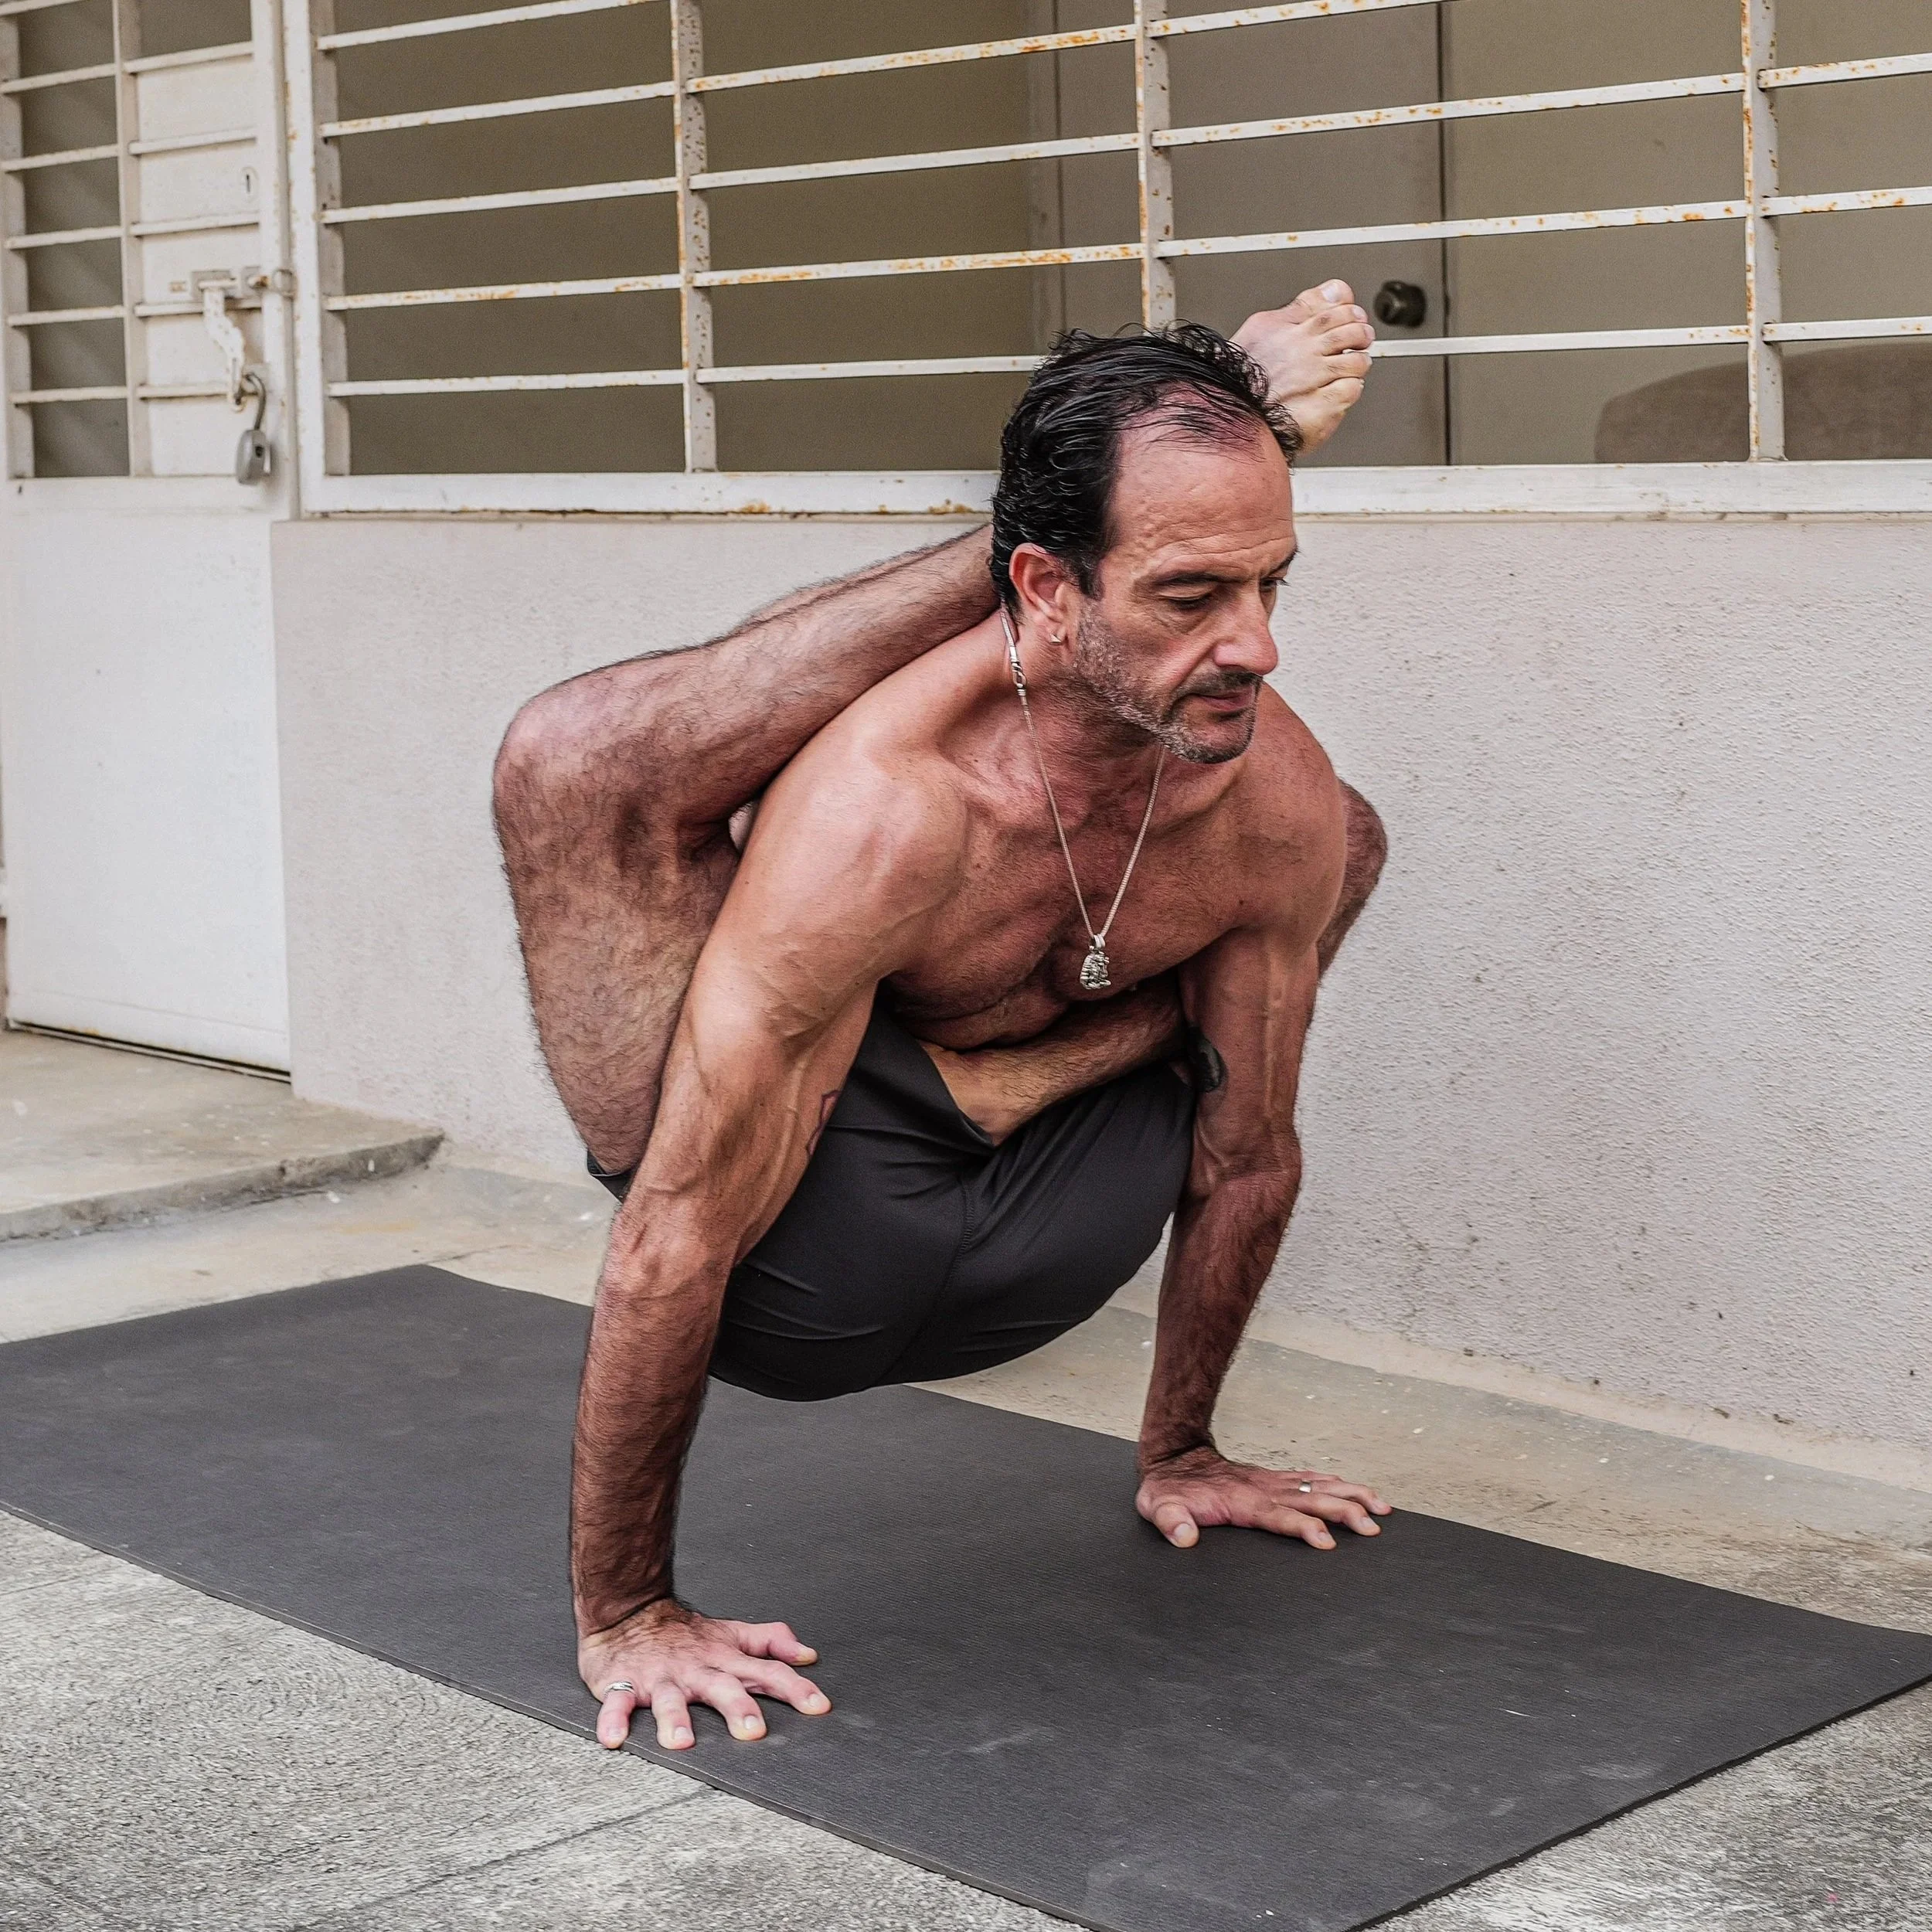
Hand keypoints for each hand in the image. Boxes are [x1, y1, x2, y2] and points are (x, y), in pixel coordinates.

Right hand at [579, 1598, 829, 1749]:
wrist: (629, 1610)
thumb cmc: (686, 1634)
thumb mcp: (732, 1633)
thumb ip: (770, 1643)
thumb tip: (808, 1655)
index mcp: (724, 1660)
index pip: (766, 1672)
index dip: (794, 1688)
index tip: (818, 1706)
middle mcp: (695, 1670)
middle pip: (721, 1687)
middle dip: (738, 1708)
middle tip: (754, 1731)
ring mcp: (659, 1677)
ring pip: (669, 1699)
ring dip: (675, 1719)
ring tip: (681, 1742)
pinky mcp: (623, 1684)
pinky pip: (617, 1703)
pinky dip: (614, 1720)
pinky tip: (614, 1738)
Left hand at [1137, 1444, 1390, 1549]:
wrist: (1173, 1456)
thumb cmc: (1168, 1489)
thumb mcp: (1158, 1507)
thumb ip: (1171, 1521)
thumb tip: (1184, 1538)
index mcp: (1243, 1502)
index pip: (1279, 1516)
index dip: (1303, 1528)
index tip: (1327, 1541)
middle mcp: (1264, 1490)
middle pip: (1312, 1499)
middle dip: (1344, 1511)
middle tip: (1373, 1527)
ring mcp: (1271, 1482)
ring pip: (1319, 1485)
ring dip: (1350, 1494)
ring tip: (1382, 1506)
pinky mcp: (1273, 1479)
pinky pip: (1310, 1478)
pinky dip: (1335, 1482)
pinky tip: (1355, 1489)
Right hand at [1232, 281, 1375, 454]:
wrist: (1231, 419)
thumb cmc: (1238, 380)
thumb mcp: (1260, 329)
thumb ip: (1299, 308)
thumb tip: (1334, 288)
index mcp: (1289, 329)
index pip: (1333, 309)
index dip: (1349, 311)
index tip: (1351, 317)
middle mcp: (1303, 351)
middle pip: (1350, 331)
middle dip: (1360, 334)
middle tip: (1359, 340)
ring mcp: (1314, 378)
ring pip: (1356, 362)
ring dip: (1358, 364)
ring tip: (1349, 368)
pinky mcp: (1322, 405)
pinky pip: (1351, 390)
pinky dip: (1351, 388)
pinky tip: (1340, 390)